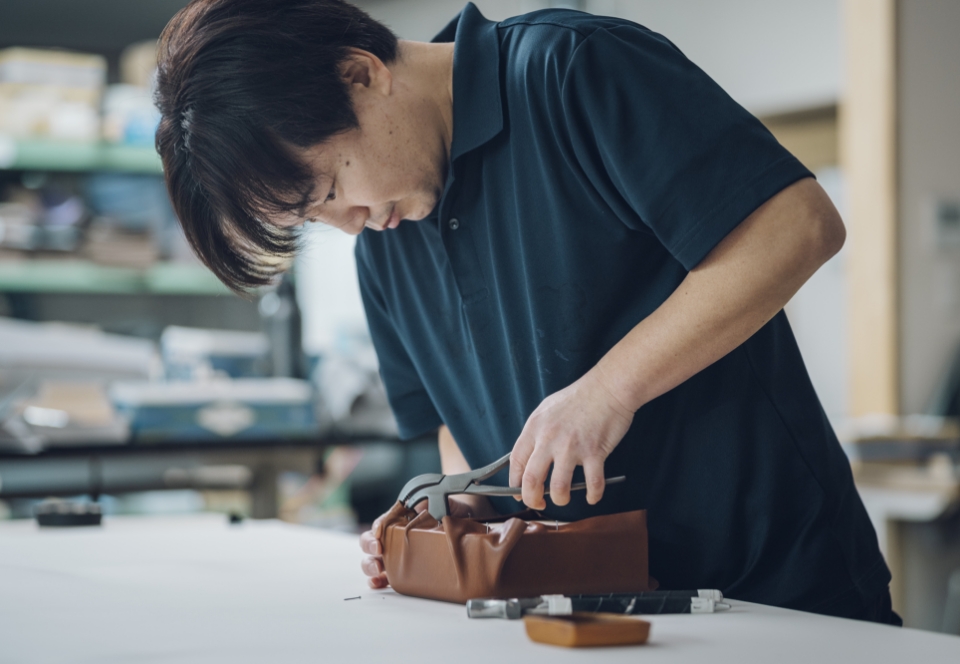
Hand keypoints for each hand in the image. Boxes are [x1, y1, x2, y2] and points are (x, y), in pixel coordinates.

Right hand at [358, 497, 488, 588]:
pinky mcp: (401, 573)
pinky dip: (377, 581)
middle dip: (369, 546)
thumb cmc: (448, 512)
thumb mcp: (439, 502)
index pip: (381, 523)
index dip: (376, 527)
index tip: (379, 534)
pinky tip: (379, 583)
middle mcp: (393, 538)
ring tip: (378, 570)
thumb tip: (425, 507)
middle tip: (379, 551)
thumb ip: (429, 503)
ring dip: (370, 565)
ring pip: (372, 560)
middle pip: (370, 541)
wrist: (464, 522)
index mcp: (398, 520)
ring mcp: (395, 556)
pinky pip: (383, 578)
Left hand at [509, 367, 633, 509]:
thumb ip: (536, 433)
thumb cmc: (579, 397)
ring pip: (559, 488)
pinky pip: (592, 484)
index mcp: (535, 428)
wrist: (608, 387)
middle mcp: (549, 439)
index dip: (515, 483)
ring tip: (563, 498)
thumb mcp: (546, 409)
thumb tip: (529, 456)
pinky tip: (592, 496)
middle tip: (538, 504)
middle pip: (531, 481)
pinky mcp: (594, 452)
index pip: (516, 462)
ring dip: (560, 499)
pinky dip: (592, 495)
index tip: (518, 492)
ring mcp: (571, 447)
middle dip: (532, 500)